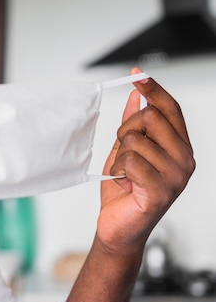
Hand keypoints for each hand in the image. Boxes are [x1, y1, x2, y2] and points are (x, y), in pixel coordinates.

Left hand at [98, 67, 194, 254]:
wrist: (118, 228)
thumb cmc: (125, 191)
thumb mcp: (126, 150)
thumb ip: (133, 125)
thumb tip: (136, 95)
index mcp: (179, 147)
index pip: (170, 109)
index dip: (152, 89)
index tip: (136, 73)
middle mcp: (184, 159)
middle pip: (151, 117)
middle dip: (127, 129)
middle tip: (122, 150)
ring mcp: (176, 176)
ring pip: (135, 140)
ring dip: (120, 155)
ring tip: (124, 173)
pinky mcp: (162, 190)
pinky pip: (130, 161)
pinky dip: (118, 170)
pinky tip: (124, 184)